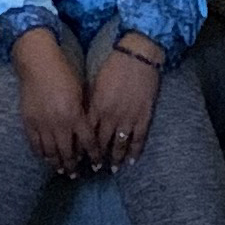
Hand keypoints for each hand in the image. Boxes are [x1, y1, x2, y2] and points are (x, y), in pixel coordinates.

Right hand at [10, 26, 93, 172]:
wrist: (37, 63)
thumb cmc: (64, 73)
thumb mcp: (80, 92)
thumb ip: (83, 113)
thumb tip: (86, 131)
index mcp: (75, 115)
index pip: (87, 143)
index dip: (93, 156)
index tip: (96, 164)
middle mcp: (59, 124)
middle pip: (67, 152)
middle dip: (73, 165)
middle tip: (75, 174)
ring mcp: (41, 125)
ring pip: (50, 152)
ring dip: (56, 163)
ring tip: (61, 170)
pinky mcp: (28, 122)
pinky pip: (35, 145)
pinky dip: (40, 154)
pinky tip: (44, 158)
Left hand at [80, 39, 164, 167]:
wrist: (137, 55)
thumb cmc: (114, 66)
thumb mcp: (95, 84)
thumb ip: (90, 104)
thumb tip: (85, 119)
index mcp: (96, 107)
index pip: (87, 134)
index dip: (84, 147)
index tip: (80, 157)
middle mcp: (111, 116)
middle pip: (102, 143)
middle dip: (97, 158)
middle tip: (95, 169)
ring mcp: (128, 118)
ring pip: (119, 145)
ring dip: (115, 159)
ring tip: (112, 169)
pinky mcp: (144, 116)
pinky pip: (138, 139)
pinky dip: (134, 151)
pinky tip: (131, 161)